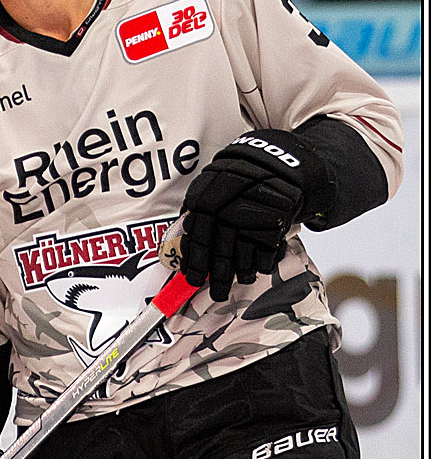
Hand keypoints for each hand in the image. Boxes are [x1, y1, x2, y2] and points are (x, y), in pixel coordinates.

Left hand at [179, 128, 331, 301]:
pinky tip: (258, 267)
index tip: (192, 279)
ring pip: (243, 256)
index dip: (195, 263)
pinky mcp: (275, 222)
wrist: (273, 164)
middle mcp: (226, 208)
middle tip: (217, 293)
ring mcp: (252, 216)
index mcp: (204, 200)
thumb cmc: (236, 180)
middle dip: (218, 277)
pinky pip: (266, 253)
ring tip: (241, 279)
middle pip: (220, 253)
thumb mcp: (208, 187)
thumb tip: (184, 248)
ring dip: (241, 273)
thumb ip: (195, 215)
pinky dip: (262, 265)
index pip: (197, 239)